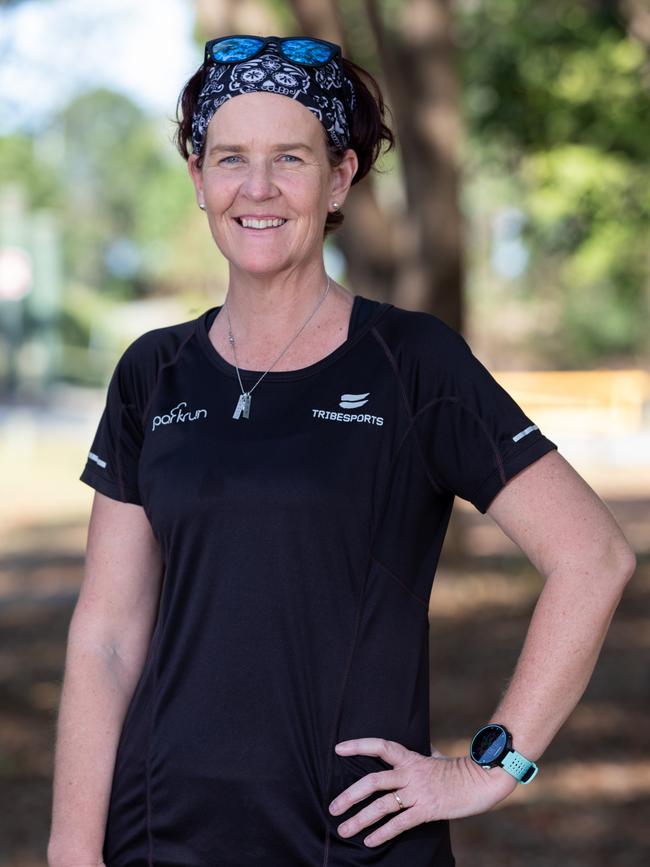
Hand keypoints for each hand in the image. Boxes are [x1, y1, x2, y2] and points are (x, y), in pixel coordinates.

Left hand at [328, 737, 516, 846]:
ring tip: (344, 830)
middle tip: (333, 808)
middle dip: (349, 796)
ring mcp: (418, 792)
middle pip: (372, 782)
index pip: (380, 747)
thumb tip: (425, 747)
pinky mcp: (427, 810)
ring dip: (360, 819)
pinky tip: (369, 841)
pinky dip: (382, 833)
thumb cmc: (459, 769)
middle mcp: (410, 774)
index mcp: (410, 758)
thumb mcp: (438, 756)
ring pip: (382, 805)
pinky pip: (400, 824)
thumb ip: (426, 754)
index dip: (358, 745)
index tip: (338, 749)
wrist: (482, 780)